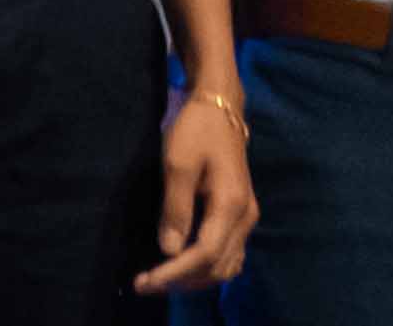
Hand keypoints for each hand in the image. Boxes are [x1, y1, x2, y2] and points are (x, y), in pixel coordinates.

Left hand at [131, 84, 254, 293]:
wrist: (220, 108)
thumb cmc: (196, 130)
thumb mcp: (178, 163)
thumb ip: (175, 208)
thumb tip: (168, 250)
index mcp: (231, 206)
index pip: (204, 254)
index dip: (175, 273)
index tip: (145, 281)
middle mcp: (246, 218)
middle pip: (217, 267)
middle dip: (182, 281)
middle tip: (146, 284)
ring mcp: (247, 218)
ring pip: (226, 265)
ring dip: (195, 278)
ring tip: (161, 280)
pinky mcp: (241, 215)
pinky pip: (229, 254)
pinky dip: (207, 267)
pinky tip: (184, 266)